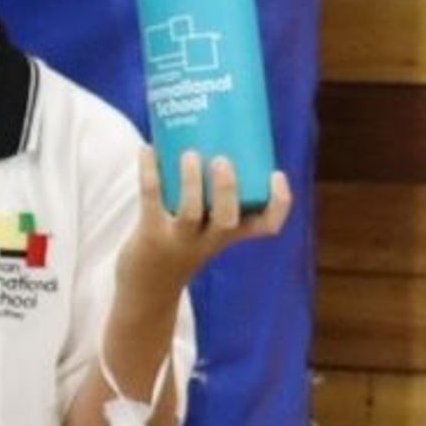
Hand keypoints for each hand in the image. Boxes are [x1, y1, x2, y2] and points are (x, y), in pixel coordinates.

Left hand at [125, 150, 292, 286]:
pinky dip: (149, 173)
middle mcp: (208, 240)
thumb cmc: (181, 248)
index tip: (277, 175)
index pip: (266, 226)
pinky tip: (147, 150)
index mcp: (229, 236)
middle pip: (228, 219)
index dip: (278, 204)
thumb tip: (207, 136)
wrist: (147, 290)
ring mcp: (179, 240)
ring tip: (189, 153)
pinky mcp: (150, 236)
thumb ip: (210, 196)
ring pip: (191, 213)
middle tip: (223, 160)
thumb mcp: (205, 230)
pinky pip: (152, 201)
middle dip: (228, 189)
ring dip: (191, 182)